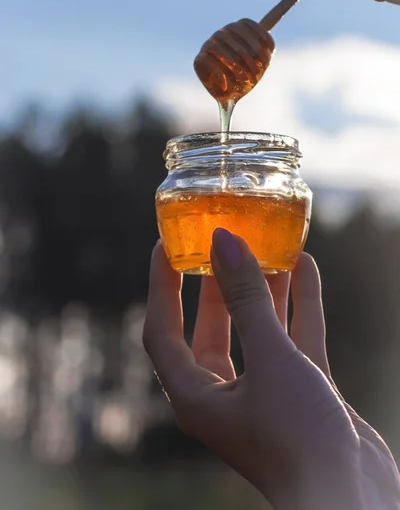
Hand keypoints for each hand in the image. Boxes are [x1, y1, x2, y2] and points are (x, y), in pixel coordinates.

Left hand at [143, 229, 399, 509]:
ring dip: (262, 290)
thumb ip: (246, 300)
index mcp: (195, 396)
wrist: (352, 497)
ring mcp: (264, 392)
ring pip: (257, 329)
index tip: (165, 245)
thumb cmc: (298, 437)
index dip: (160, 286)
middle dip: (216, 285)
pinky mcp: (300, 391)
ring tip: (267, 248)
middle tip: (221, 244)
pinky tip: (304, 268)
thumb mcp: (270, 359)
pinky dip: (298, 304)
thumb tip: (224, 241)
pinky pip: (294, 338)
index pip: (162, 330)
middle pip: (210, 328)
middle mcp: (224, 395)